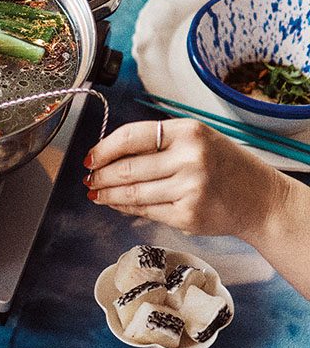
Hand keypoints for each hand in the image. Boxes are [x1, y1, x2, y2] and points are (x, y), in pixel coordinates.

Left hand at [84, 118, 282, 240]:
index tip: (90, 157)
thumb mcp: (196, 141)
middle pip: (128, 168)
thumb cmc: (224, 166)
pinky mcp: (187, 215)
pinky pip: (146, 211)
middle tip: (89, 178)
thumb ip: (157, 145)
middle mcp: (189, 158)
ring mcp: (189, 189)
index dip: (104, 148)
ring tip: (96, 193)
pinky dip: (126, 209)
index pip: (132, 137)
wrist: (259, 198)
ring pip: (133, 193)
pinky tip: (118, 205)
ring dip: (108, 195)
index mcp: (188, 132)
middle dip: (101, 175)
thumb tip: (109, 156)